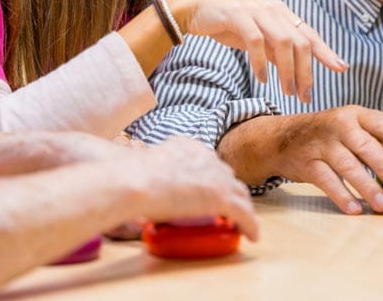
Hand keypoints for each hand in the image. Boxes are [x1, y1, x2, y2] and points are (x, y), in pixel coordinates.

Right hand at [120, 136, 258, 240]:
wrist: (135, 181)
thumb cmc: (130, 177)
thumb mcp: (147, 165)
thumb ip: (152, 171)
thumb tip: (139, 186)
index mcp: (189, 147)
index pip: (209, 162)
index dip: (213, 177)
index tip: (211, 189)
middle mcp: (207, 158)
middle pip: (227, 176)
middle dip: (230, 190)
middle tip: (228, 207)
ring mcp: (216, 177)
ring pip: (240, 194)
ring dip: (243, 208)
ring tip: (242, 222)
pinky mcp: (221, 198)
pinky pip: (243, 213)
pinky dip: (250, 225)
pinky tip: (252, 235)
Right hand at [168, 0, 347, 103]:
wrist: (196, 5)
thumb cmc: (229, 22)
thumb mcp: (258, 36)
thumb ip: (276, 50)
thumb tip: (295, 70)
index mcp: (282, 13)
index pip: (310, 34)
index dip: (326, 52)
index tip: (341, 68)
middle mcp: (274, 10)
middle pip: (300, 41)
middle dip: (306, 71)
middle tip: (304, 96)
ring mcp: (256, 11)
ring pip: (283, 41)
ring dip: (287, 70)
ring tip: (287, 91)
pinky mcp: (237, 16)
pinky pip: (256, 41)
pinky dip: (262, 62)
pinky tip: (263, 78)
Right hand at [220, 106, 382, 214]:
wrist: (283, 137)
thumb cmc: (329, 134)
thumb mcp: (351, 126)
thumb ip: (379, 139)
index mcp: (355, 115)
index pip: (381, 123)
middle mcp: (338, 126)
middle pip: (365, 146)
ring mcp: (321, 145)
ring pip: (346, 165)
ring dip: (366, 186)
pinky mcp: (307, 164)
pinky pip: (326, 181)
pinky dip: (341, 195)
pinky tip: (355, 209)